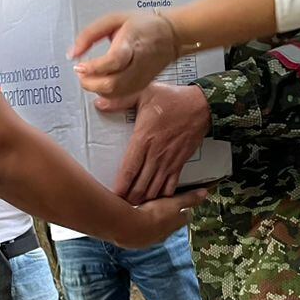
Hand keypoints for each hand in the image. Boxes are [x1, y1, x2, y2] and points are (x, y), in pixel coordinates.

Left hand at [71, 12, 176, 99]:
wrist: (171, 35)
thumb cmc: (143, 25)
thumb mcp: (114, 20)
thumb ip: (90, 34)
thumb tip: (73, 53)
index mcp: (132, 42)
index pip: (113, 61)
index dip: (94, 67)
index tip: (79, 66)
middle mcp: (138, 63)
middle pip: (113, 83)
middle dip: (91, 83)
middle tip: (81, 73)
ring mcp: (141, 77)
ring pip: (116, 93)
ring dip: (96, 89)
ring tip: (89, 76)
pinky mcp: (142, 85)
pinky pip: (120, 96)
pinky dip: (106, 93)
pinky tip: (101, 81)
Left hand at [98, 83, 211, 202]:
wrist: (201, 106)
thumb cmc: (172, 99)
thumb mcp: (144, 93)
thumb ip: (120, 100)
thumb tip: (98, 104)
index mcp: (144, 140)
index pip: (129, 169)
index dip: (120, 186)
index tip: (112, 196)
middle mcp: (156, 154)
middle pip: (141, 185)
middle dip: (130, 198)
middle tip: (120, 205)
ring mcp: (169, 161)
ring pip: (155, 189)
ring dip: (145, 199)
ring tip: (134, 207)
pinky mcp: (180, 163)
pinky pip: (171, 185)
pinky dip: (163, 195)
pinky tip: (156, 200)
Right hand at [115, 188, 207, 250]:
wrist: (131, 228)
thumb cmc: (154, 214)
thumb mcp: (174, 202)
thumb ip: (189, 198)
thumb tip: (205, 193)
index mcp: (174, 225)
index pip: (184, 218)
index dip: (184, 212)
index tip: (183, 207)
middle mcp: (164, 234)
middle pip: (170, 227)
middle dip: (168, 219)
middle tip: (164, 210)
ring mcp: (150, 239)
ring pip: (155, 231)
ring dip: (153, 225)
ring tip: (147, 215)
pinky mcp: (136, 241)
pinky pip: (140, 234)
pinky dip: (139, 228)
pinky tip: (134, 222)